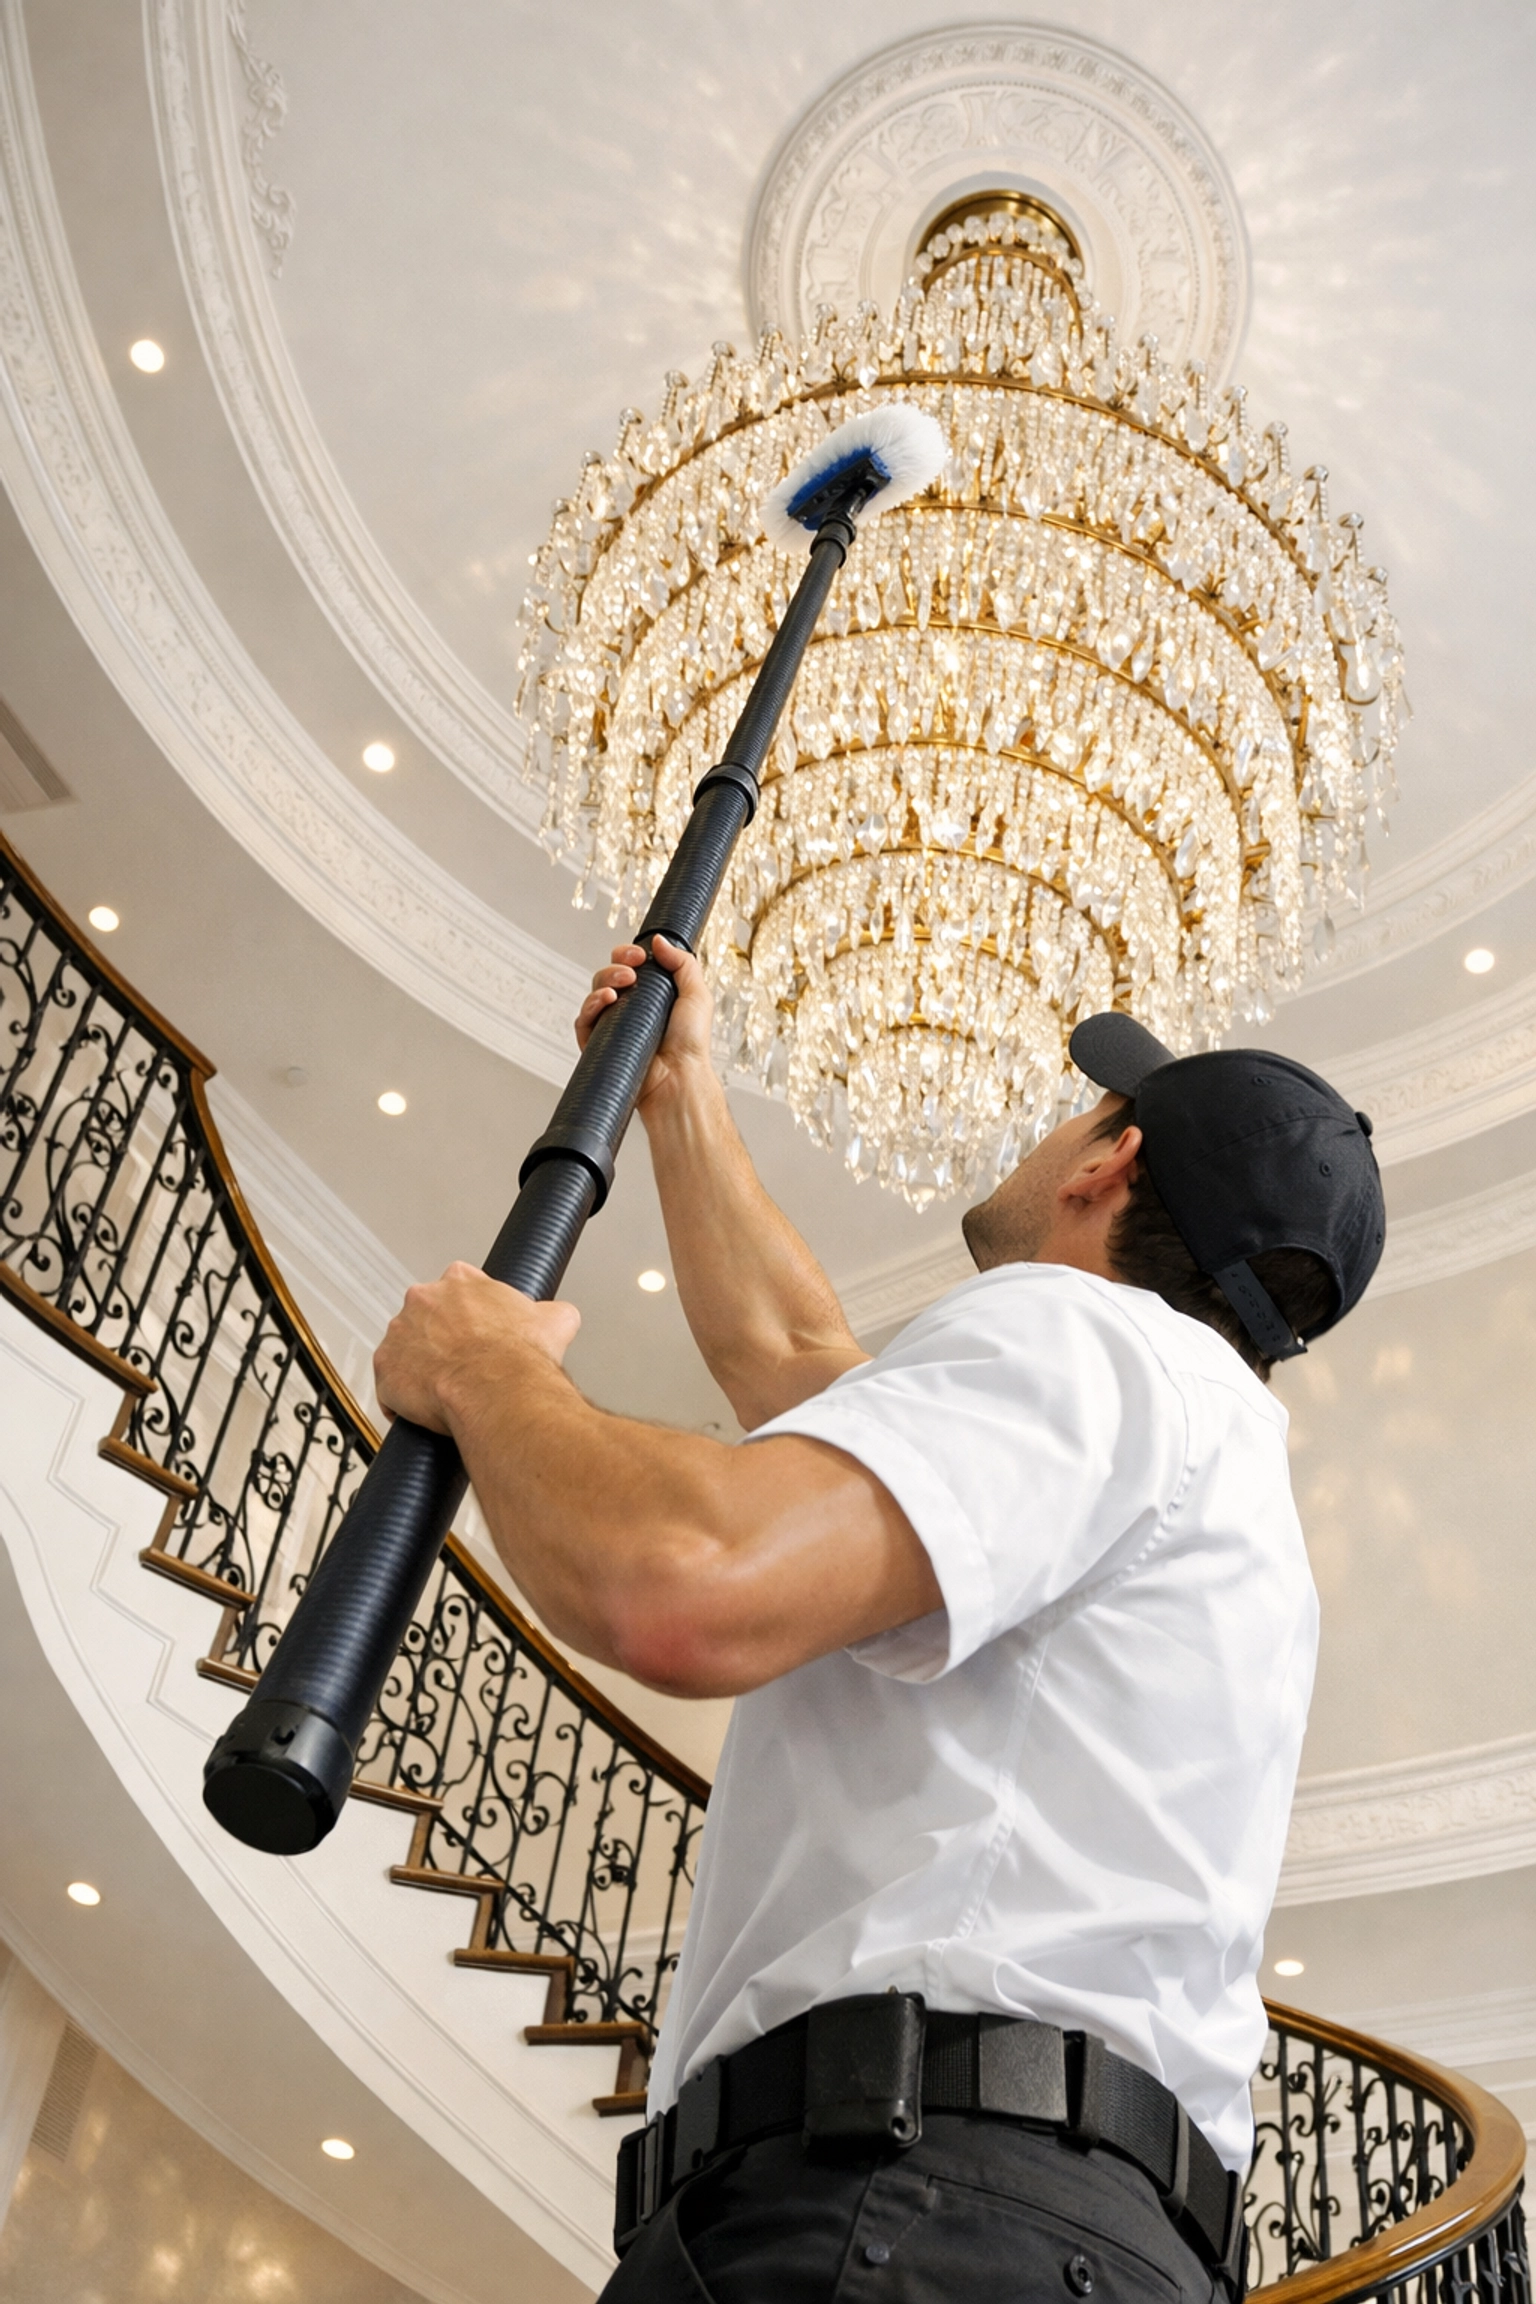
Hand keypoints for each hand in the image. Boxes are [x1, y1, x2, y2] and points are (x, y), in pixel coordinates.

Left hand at [374, 1262, 579, 1435]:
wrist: (499, 1391)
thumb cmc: (520, 1358)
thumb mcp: (556, 1322)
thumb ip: (550, 1311)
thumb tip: (560, 1316)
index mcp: (462, 1281)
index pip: (459, 1288)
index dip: (471, 1314)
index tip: (478, 1331)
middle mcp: (423, 1299)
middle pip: (427, 1317)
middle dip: (442, 1339)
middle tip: (464, 1363)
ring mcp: (399, 1333)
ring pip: (405, 1350)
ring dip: (420, 1367)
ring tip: (446, 1389)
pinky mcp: (385, 1368)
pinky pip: (389, 1386)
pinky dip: (402, 1399)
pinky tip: (426, 1410)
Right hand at [574, 934, 713, 1115]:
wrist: (680, 1076)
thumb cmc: (691, 1044)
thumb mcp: (696, 994)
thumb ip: (682, 963)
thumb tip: (659, 941)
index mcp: (649, 996)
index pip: (628, 967)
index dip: (628, 956)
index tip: (640, 956)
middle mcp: (629, 1010)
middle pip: (608, 977)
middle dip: (616, 967)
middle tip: (631, 973)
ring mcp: (613, 1027)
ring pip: (594, 995)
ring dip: (603, 982)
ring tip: (621, 987)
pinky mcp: (599, 1045)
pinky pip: (584, 1022)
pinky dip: (590, 1007)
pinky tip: (606, 1000)